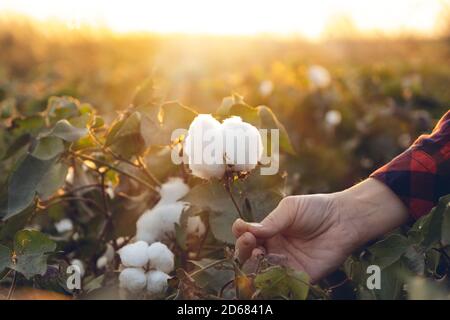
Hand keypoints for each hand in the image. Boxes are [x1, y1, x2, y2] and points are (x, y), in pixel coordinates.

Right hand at [232, 178, 408, 282]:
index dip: (241, 235)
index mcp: (269, 232)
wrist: (344, 219)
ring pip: (262, 272)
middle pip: (250, 257)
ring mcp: (286, 264)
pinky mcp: (300, 276)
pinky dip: (272, 280)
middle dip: (244, 250)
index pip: (247, 238)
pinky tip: (271, 269)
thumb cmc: (316, 209)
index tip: (242, 229)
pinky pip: (282, 283)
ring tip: (259, 254)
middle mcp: (275, 250)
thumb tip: (246, 229)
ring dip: (255, 265)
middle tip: (250, 242)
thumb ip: (270, 221)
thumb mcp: (290, 209)